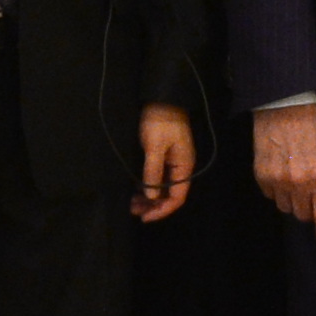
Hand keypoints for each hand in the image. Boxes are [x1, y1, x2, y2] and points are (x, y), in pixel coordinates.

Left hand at [133, 104, 195, 220]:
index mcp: (184, 167)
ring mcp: (172, 163)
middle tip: (133, 211)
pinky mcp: (163, 157)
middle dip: (153, 206)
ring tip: (132, 203)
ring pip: (162, 188)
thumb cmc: (160, 121)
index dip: (162, 210)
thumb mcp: (154, 146)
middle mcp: (180, 168)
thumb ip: (153, 172)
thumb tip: (152, 197)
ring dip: (149, 198)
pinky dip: (147, 186)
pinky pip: (158, 178)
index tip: (145, 217)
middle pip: (169, 195)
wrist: (161, 99)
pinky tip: (136, 190)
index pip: (177, 198)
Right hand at [253, 100, 315, 241]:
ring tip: (294, 183)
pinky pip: (270, 195)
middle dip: (308, 211)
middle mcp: (299, 184)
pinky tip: (281, 174)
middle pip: (302, 215)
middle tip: (310, 198)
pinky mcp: (261, 175)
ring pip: (285, 207)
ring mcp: (278, 180)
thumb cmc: (315, 128)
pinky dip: (277, 190)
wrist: (285, 107)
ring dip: (292, 201)